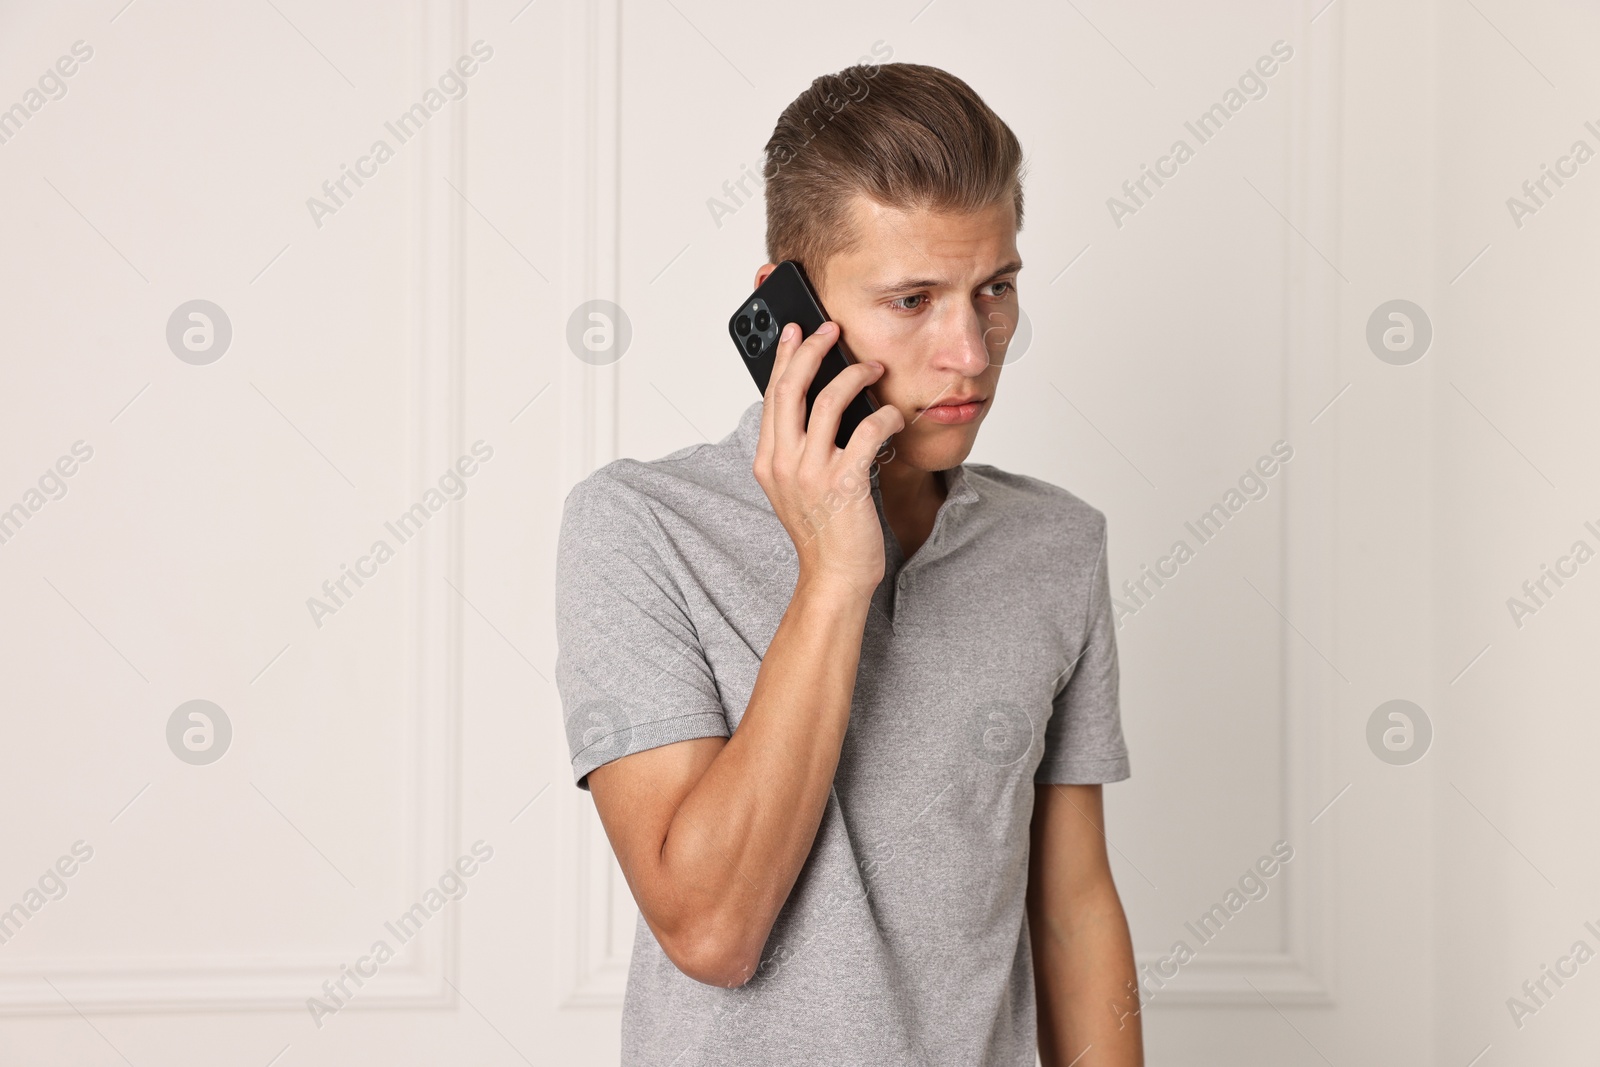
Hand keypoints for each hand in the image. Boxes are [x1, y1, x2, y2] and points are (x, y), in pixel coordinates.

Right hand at [752, 320, 905, 595]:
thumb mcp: (798, 485)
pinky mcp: (844, 484)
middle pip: (791, 389)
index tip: (794, 331)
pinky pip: (866, 432)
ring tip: (872, 367)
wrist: (835, 577)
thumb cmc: (824, 532)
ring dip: (853, 376)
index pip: (772, 396)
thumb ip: (800, 448)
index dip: (783, 359)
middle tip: (831, 330)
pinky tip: (895, 415)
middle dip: (812, 351)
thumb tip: (823, 402)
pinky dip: (884, 416)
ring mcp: (811, 474)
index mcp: (768, 461)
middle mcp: (783, 463)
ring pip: (827, 402)